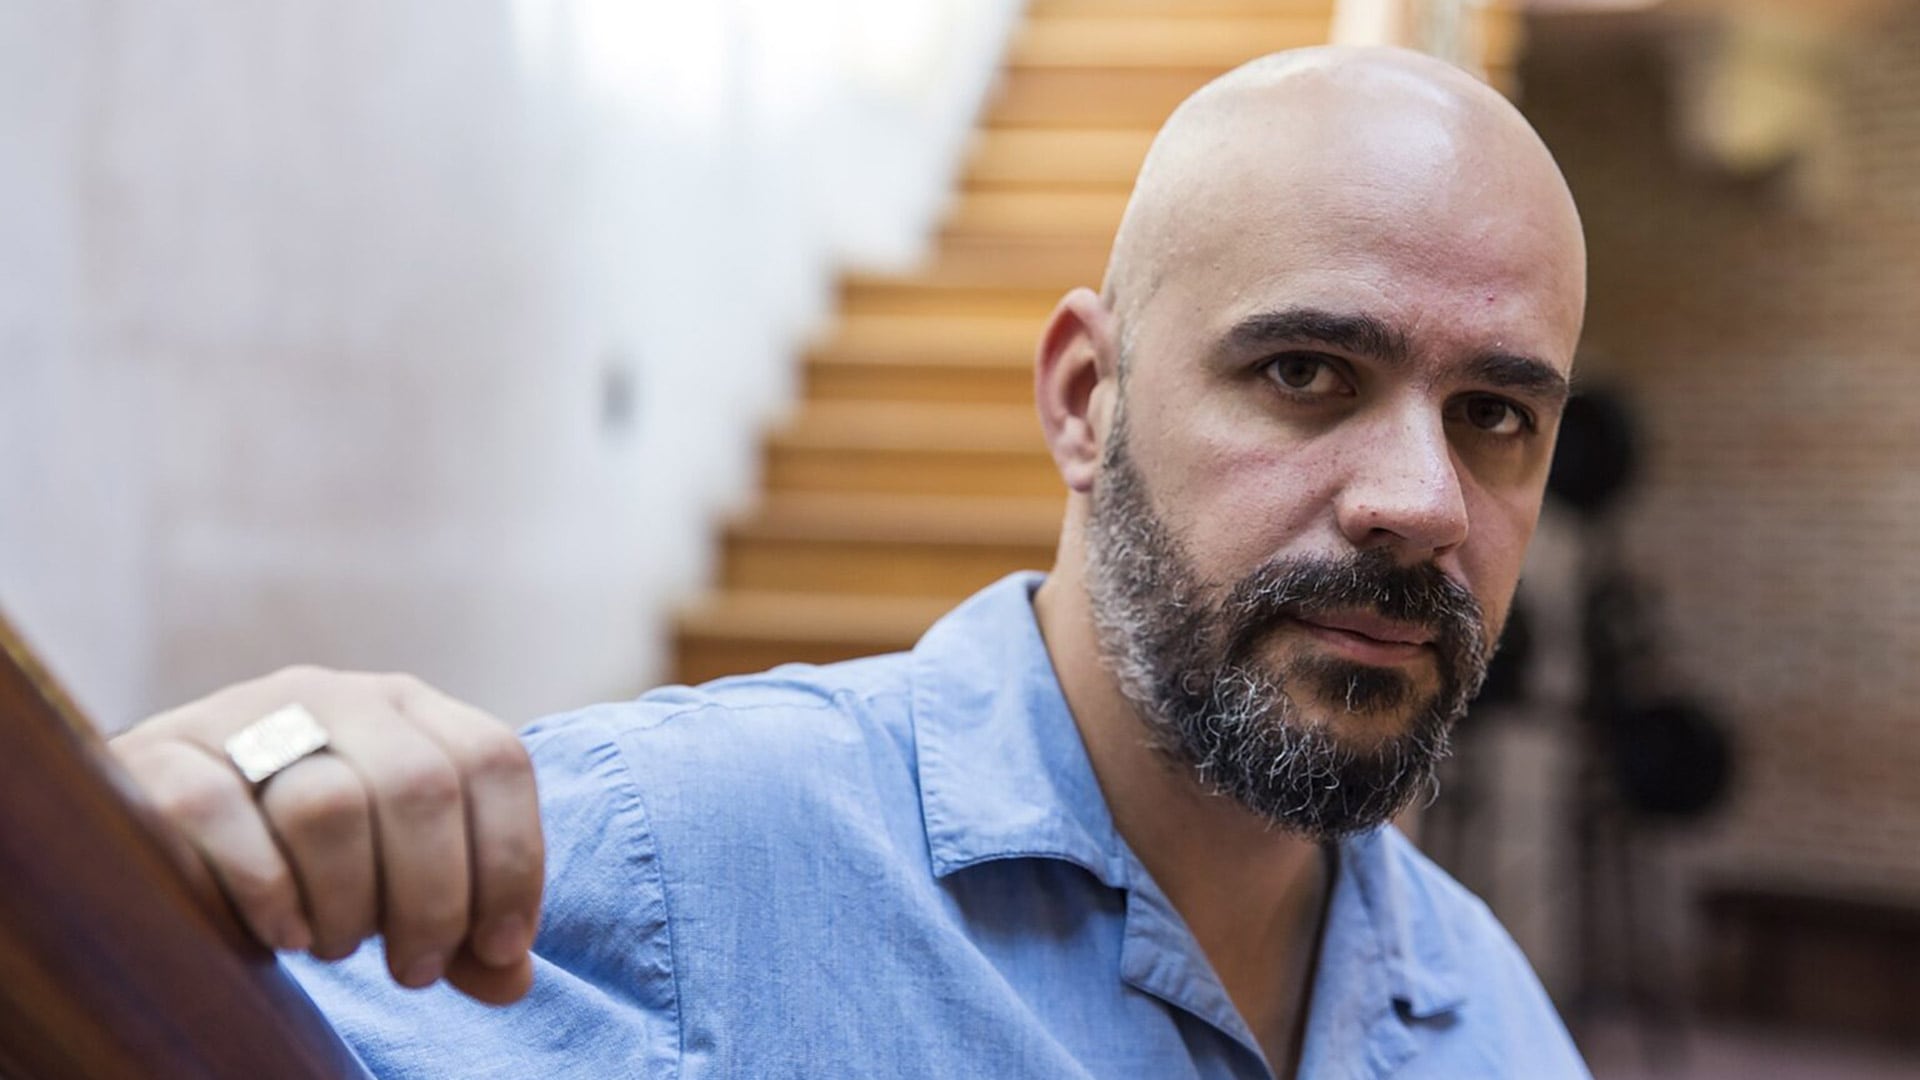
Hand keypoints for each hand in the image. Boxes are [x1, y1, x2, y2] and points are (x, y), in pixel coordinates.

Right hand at [110, 666, 544, 1003]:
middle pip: (421, 786)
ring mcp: (247, 716)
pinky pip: (220, 814)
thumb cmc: (308, 859)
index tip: (501, 948)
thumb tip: (510, 980)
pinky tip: (278, 933)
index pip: (494, 760)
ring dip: (345, 903)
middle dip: (434, 900)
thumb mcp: (395, 882)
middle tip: (414, 969)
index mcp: (410, 710)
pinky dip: (263, 890)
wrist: (166, 824)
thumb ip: (459, 927)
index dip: (512, 862)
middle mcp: (338, 697)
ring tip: (333, 945)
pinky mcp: (164, 754)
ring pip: (328, 805)